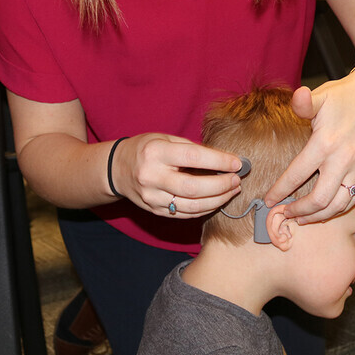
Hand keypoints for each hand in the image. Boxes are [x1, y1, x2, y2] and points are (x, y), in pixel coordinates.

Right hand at [113, 133, 244, 217]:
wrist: (117, 169)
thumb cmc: (146, 149)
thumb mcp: (165, 139)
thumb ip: (192, 149)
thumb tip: (225, 159)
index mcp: (155, 153)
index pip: (193, 158)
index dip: (219, 161)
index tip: (237, 163)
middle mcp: (152, 177)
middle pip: (194, 187)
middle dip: (221, 185)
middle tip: (236, 180)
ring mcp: (152, 197)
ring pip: (192, 206)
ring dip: (218, 200)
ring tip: (232, 190)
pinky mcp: (155, 210)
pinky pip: (186, 215)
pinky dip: (205, 209)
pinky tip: (217, 200)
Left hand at [263, 67, 354, 222]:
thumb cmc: (347, 94)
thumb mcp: (322, 95)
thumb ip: (304, 103)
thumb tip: (297, 97)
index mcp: (325, 143)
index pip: (297, 174)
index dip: (280, 190)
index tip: (269, 200)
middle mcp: (343, 160)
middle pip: (318, 199)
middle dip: (299, 211)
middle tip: (285, 214)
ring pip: (338, 204)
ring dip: (319, 216)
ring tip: (303, 218)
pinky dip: (340, 209)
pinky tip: (327, 210)